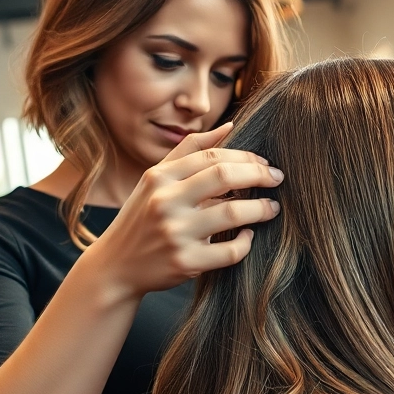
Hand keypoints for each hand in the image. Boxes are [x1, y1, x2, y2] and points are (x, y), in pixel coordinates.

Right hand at [88, 122, 282, 298]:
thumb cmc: (142, 217)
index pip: (212, 155)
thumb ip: (189, 150)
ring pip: (233, 214)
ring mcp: (175, 233)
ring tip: (272, 208)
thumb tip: (229, 126)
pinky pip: (230, 251)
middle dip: (260, 175)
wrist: (116, 266)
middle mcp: (165, 201)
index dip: (246, 157)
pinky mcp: (185, 263)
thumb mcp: (155, 179)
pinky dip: (246, 242)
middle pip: (225, 176)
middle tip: (277, 179)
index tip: (265, 163)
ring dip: (261, 209)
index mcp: (159, 177)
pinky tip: (248, 236)